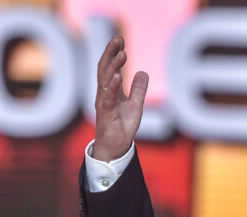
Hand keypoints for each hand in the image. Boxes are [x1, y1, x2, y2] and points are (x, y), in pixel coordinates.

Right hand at [93, 36, 147, 161]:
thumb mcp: (136, 106)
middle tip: (118, 38)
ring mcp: (103, 103)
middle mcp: (104, 94)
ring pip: (105, 80)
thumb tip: (143, 72)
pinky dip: (112, 86)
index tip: (121, 40)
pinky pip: (107, 98)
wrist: (117, 148)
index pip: (110, 67)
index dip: (115, 53)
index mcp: (111, 90)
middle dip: (111, 53)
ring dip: (113, 65)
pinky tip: (118, 76)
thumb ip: (138, 90)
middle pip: (105, 68)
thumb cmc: (122, 127)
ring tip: (122, 53)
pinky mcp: (105, 114)